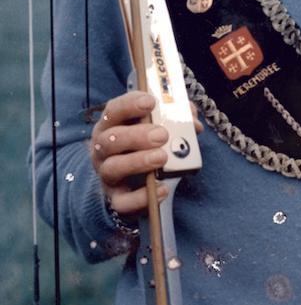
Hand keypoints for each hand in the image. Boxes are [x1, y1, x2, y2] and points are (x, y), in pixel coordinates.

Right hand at [91, 90, 202, 216]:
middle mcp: (103, 148)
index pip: (113, 110)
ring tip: (162, 157)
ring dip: (138, 161)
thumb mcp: (156, 125)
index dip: (130, 104)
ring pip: (113, 167)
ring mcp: (107, 174)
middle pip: (111, 139)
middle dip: (137, 136)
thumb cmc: (146, 143)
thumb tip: (193, 122)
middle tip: (161, 135)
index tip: (150, 102)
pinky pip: (122, 202)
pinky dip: (141, 197)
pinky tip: (161, 188)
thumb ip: (175, 118)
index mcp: (112, 125)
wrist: (133, 180)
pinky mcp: (115, 198)